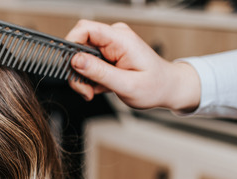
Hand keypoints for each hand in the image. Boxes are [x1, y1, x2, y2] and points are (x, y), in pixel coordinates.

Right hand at [65, 19, 199, 111]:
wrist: (168, 88)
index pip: (85, 28)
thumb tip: (76, 60)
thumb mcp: (126, 85)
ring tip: (93, 91)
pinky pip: (88, 62)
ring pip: (81, 57)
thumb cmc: (155, 86)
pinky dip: (89, 78)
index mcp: (121, 40)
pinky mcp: (108, 53)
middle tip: (85, 89)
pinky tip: (99, 87)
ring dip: (82, 77)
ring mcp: (111, 45)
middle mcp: (115, 38)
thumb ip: (99, 72)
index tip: (68, 66)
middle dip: (76, 70)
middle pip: (79, 45)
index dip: (71, 44)